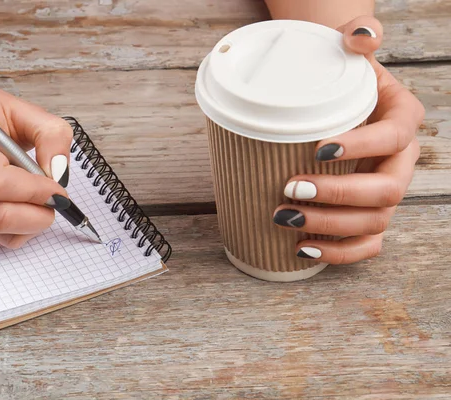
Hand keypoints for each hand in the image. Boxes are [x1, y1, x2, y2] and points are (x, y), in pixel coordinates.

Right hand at [0, 77, 72, 248]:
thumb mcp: (22, 109)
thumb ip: (51, 136)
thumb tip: (60, 175)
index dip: (35, 192)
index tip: (58, 189)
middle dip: (38, 217)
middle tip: (53, 201)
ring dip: (27, 222)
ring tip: (31, 197)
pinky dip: (9, 224)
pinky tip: (6, 198)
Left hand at [273, 16, 424, 264]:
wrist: (337, 101)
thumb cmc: (341, 80)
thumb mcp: (350, 54)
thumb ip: (358, 38)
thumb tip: (359, 36)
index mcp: (403, 119)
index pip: (394, 137)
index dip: (362, 146)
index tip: (318, 149)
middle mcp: (401, 160)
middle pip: (386, 190)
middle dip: (339, 194)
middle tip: (292, 188)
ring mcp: (387, 192)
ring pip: (375, 221)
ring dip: (331, 225)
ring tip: (285, 217)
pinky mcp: (370, 215)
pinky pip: (367, 244)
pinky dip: (339, 252)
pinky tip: (303, 247)